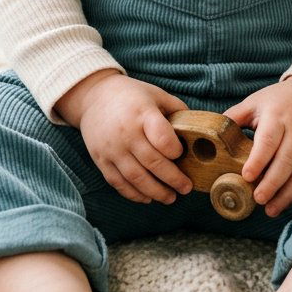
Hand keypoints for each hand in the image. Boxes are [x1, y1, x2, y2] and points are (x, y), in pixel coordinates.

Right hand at [62, 72, 192, 204]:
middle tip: (186, 187)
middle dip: (173, 179)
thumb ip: (176, 109)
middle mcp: (126, 133)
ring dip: (155, 192)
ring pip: (136, 178)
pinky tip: (147, 198)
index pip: (162, 138)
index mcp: (142, 113)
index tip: (182, 154)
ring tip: (170, 197)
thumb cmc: (130, 96)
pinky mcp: (101, 160)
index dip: (175, 150)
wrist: (93, 97)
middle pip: (152, 163)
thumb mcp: (155, 94)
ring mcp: (111, 149)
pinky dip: (134, 195)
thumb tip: (198, 128)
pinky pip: (119, 183)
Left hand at [223, 77, 291, 217]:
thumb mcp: (254, 102)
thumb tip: (208, 133)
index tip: (246, 176)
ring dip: (287, 194)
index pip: (268, 140)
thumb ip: (234, 117)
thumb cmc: (278, 100)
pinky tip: (284, 202)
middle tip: (257, 199)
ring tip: (270, 210)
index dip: (258, 160)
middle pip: (286, 161)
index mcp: (276, 117)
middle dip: (272, 183)